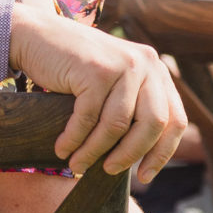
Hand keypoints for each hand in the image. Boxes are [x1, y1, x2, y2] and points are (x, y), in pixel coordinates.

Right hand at [8, 6, 185, 181]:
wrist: (37, 35)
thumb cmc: (74, 68)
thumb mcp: (115, 83)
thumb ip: (133, 107)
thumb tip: (142, 159)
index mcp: (157, 71)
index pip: (175, 120)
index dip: (163, 153)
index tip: (144, 177)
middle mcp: (146, 64)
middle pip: (152, 125)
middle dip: (129, 155)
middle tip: (109, 171)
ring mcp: (122, 65)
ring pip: (117, 126)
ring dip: (94, 152)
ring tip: (76, 165)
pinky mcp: (95, 70)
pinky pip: (88, 118)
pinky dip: (73, 139)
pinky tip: (62, 149)